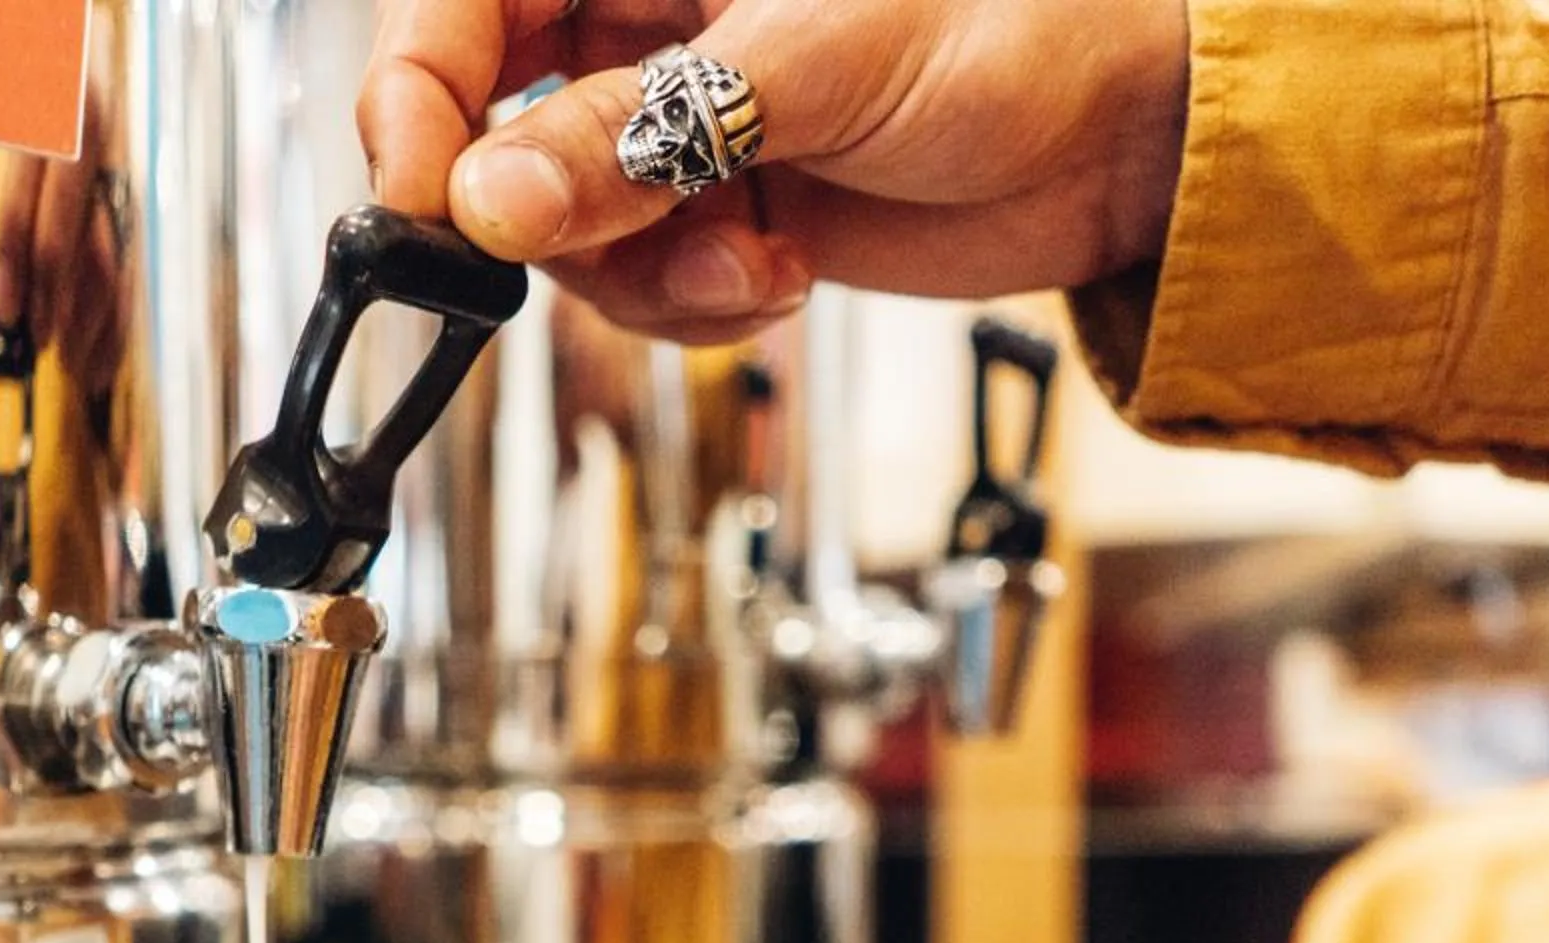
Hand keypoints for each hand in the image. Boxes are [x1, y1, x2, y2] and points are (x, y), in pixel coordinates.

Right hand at [360, 0, 1191, 345]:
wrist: (1132, 131)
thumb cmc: (1022, 19)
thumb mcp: (815, 63)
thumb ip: (643, 133)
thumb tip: (493, 199)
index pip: (458, 8)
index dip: (417, 99)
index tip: (429, 199)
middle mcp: (639, 21)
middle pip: (486, 124)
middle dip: (534, 212)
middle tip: (596, 247)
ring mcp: (672, 123)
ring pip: (556, 227)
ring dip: (634, 275)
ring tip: (745, 266)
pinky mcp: (715, 211)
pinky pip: (635, 286)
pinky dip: (691, 307)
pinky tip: (778, 277)